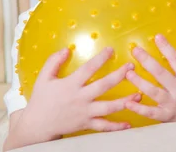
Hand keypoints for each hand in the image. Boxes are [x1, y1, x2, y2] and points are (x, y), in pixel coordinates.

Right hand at [19, 47, 139, 140]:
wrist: (36, 126)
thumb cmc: (41, 100)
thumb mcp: (44, 78)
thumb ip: (54, 62)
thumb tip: (67, 49)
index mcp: (70, 85)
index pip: (88, 68)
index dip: (101, 58)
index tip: (112, 49)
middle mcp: (80, 98)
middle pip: (103, 86)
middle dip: (119, 76)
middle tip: (132, 67)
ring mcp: (85, 112)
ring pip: (108, 107)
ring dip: (125, 101)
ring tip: (139, 94)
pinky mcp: (86, 124)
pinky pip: (103, 126)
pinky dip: (116, 126)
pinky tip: (128, 124)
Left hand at [125, 35, 175, 121]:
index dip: (167, 48)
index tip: (157, 37)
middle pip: (161, 73)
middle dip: (147, 61)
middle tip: (135, 50)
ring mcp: (171, 104)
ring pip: (153, 92)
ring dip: (140, 82)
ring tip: (128, 72)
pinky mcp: (165, 116)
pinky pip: (151, 112)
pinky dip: (139, 108)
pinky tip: (128, 102)